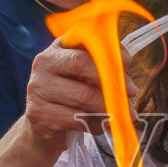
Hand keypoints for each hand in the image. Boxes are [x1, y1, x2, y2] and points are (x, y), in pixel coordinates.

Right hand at [22, 42, 136, 156]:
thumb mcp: (85, 76)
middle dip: (110, 78)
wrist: (43, 127)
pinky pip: (77, 118)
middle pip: (81, 64)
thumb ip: (104, 69)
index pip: (84, 39)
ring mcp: (37, 88)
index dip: (108, 50)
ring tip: (120, 114)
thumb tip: (127, 78)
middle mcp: (43, 63)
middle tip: (130, 92)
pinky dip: (96, 124)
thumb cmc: (71, 97)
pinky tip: (102, 125)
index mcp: (58, 47)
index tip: (126, 63)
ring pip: (82, 95)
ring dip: (108, 107)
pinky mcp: (39, 113)